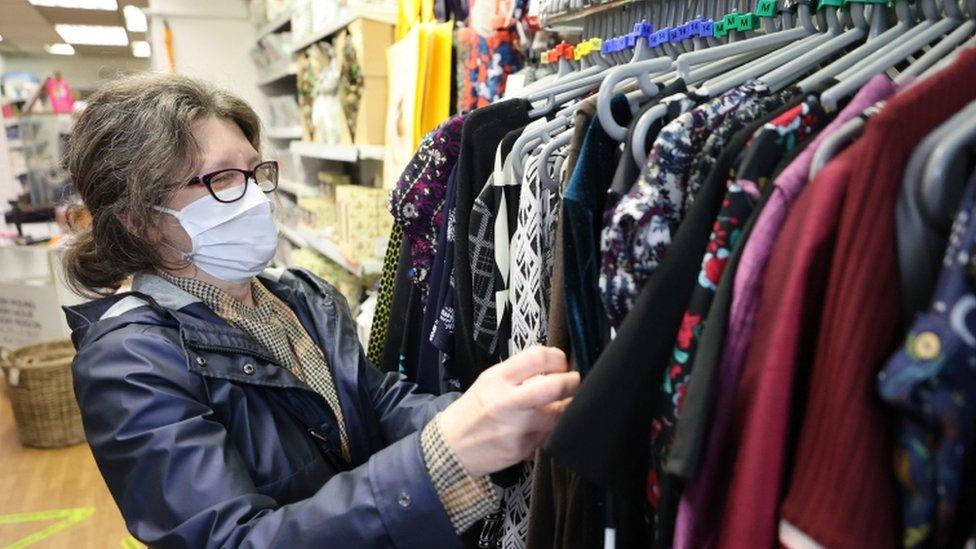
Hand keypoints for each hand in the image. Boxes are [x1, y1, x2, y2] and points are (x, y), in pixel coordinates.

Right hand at [437, 346, 579, 476]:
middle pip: (554, 387)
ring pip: (558, 414)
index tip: (561, 362)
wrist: (451, 447)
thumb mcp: (488, 382)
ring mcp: (515, 428)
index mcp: (497, 379)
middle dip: (572, 382)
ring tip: (563, 403)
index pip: (537, 358)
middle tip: (574, 381)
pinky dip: (550, 428)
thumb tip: (553, 366)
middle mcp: (507, 402)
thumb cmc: (474, 410)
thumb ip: (517, 373)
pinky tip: (543, 424)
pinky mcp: (522, 449)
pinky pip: (548, 434)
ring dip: (566, 407)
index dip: (557, 357)